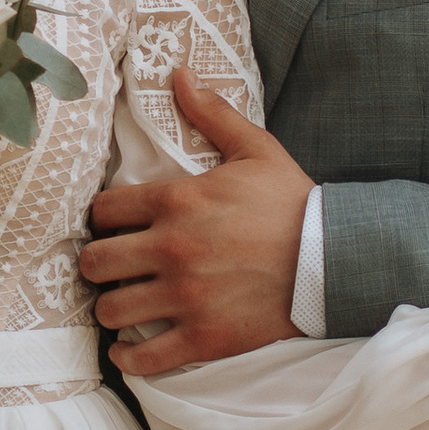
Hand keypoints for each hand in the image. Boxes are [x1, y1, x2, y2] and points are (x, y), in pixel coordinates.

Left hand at [80, 65, 307, 377]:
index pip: (103, 210)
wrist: (333, 259)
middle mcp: (171, 249)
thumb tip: (178, 72)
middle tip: (110, 266)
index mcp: (176, 201)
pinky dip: (129, 357)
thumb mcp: (254, 149)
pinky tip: (130, 348)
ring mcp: (185, 297)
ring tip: (123, 302)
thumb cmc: (292, 202)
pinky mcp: (203, 336)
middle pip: (95, 262)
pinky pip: (144, 358)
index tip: (112, 226)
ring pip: (111, 309)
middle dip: (97, 264)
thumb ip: (211, 113)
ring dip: (110, 307)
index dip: (102, 218)